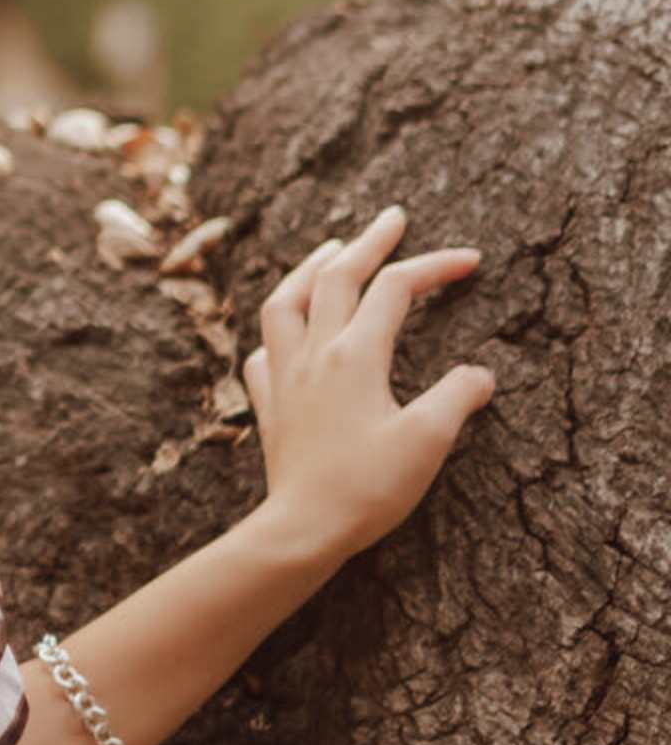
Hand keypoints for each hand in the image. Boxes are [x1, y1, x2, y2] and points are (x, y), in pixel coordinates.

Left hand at [242, 205, 493, 564]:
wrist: (303, 527)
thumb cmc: (368, 488)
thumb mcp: (427, 442)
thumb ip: (456, 398)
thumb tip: (480, 373)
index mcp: (355, 354)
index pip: (396, 290)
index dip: (434, 267)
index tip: (471, 259)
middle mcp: (313, 352)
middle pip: (337, 277)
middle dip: (368, 242)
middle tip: (393, 217)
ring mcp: (283, 374)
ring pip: (286, 300)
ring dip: (309, 268)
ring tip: (330, 250)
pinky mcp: (267, 403)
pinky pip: (263, 349)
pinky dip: (278, 327)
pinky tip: (287, 331)